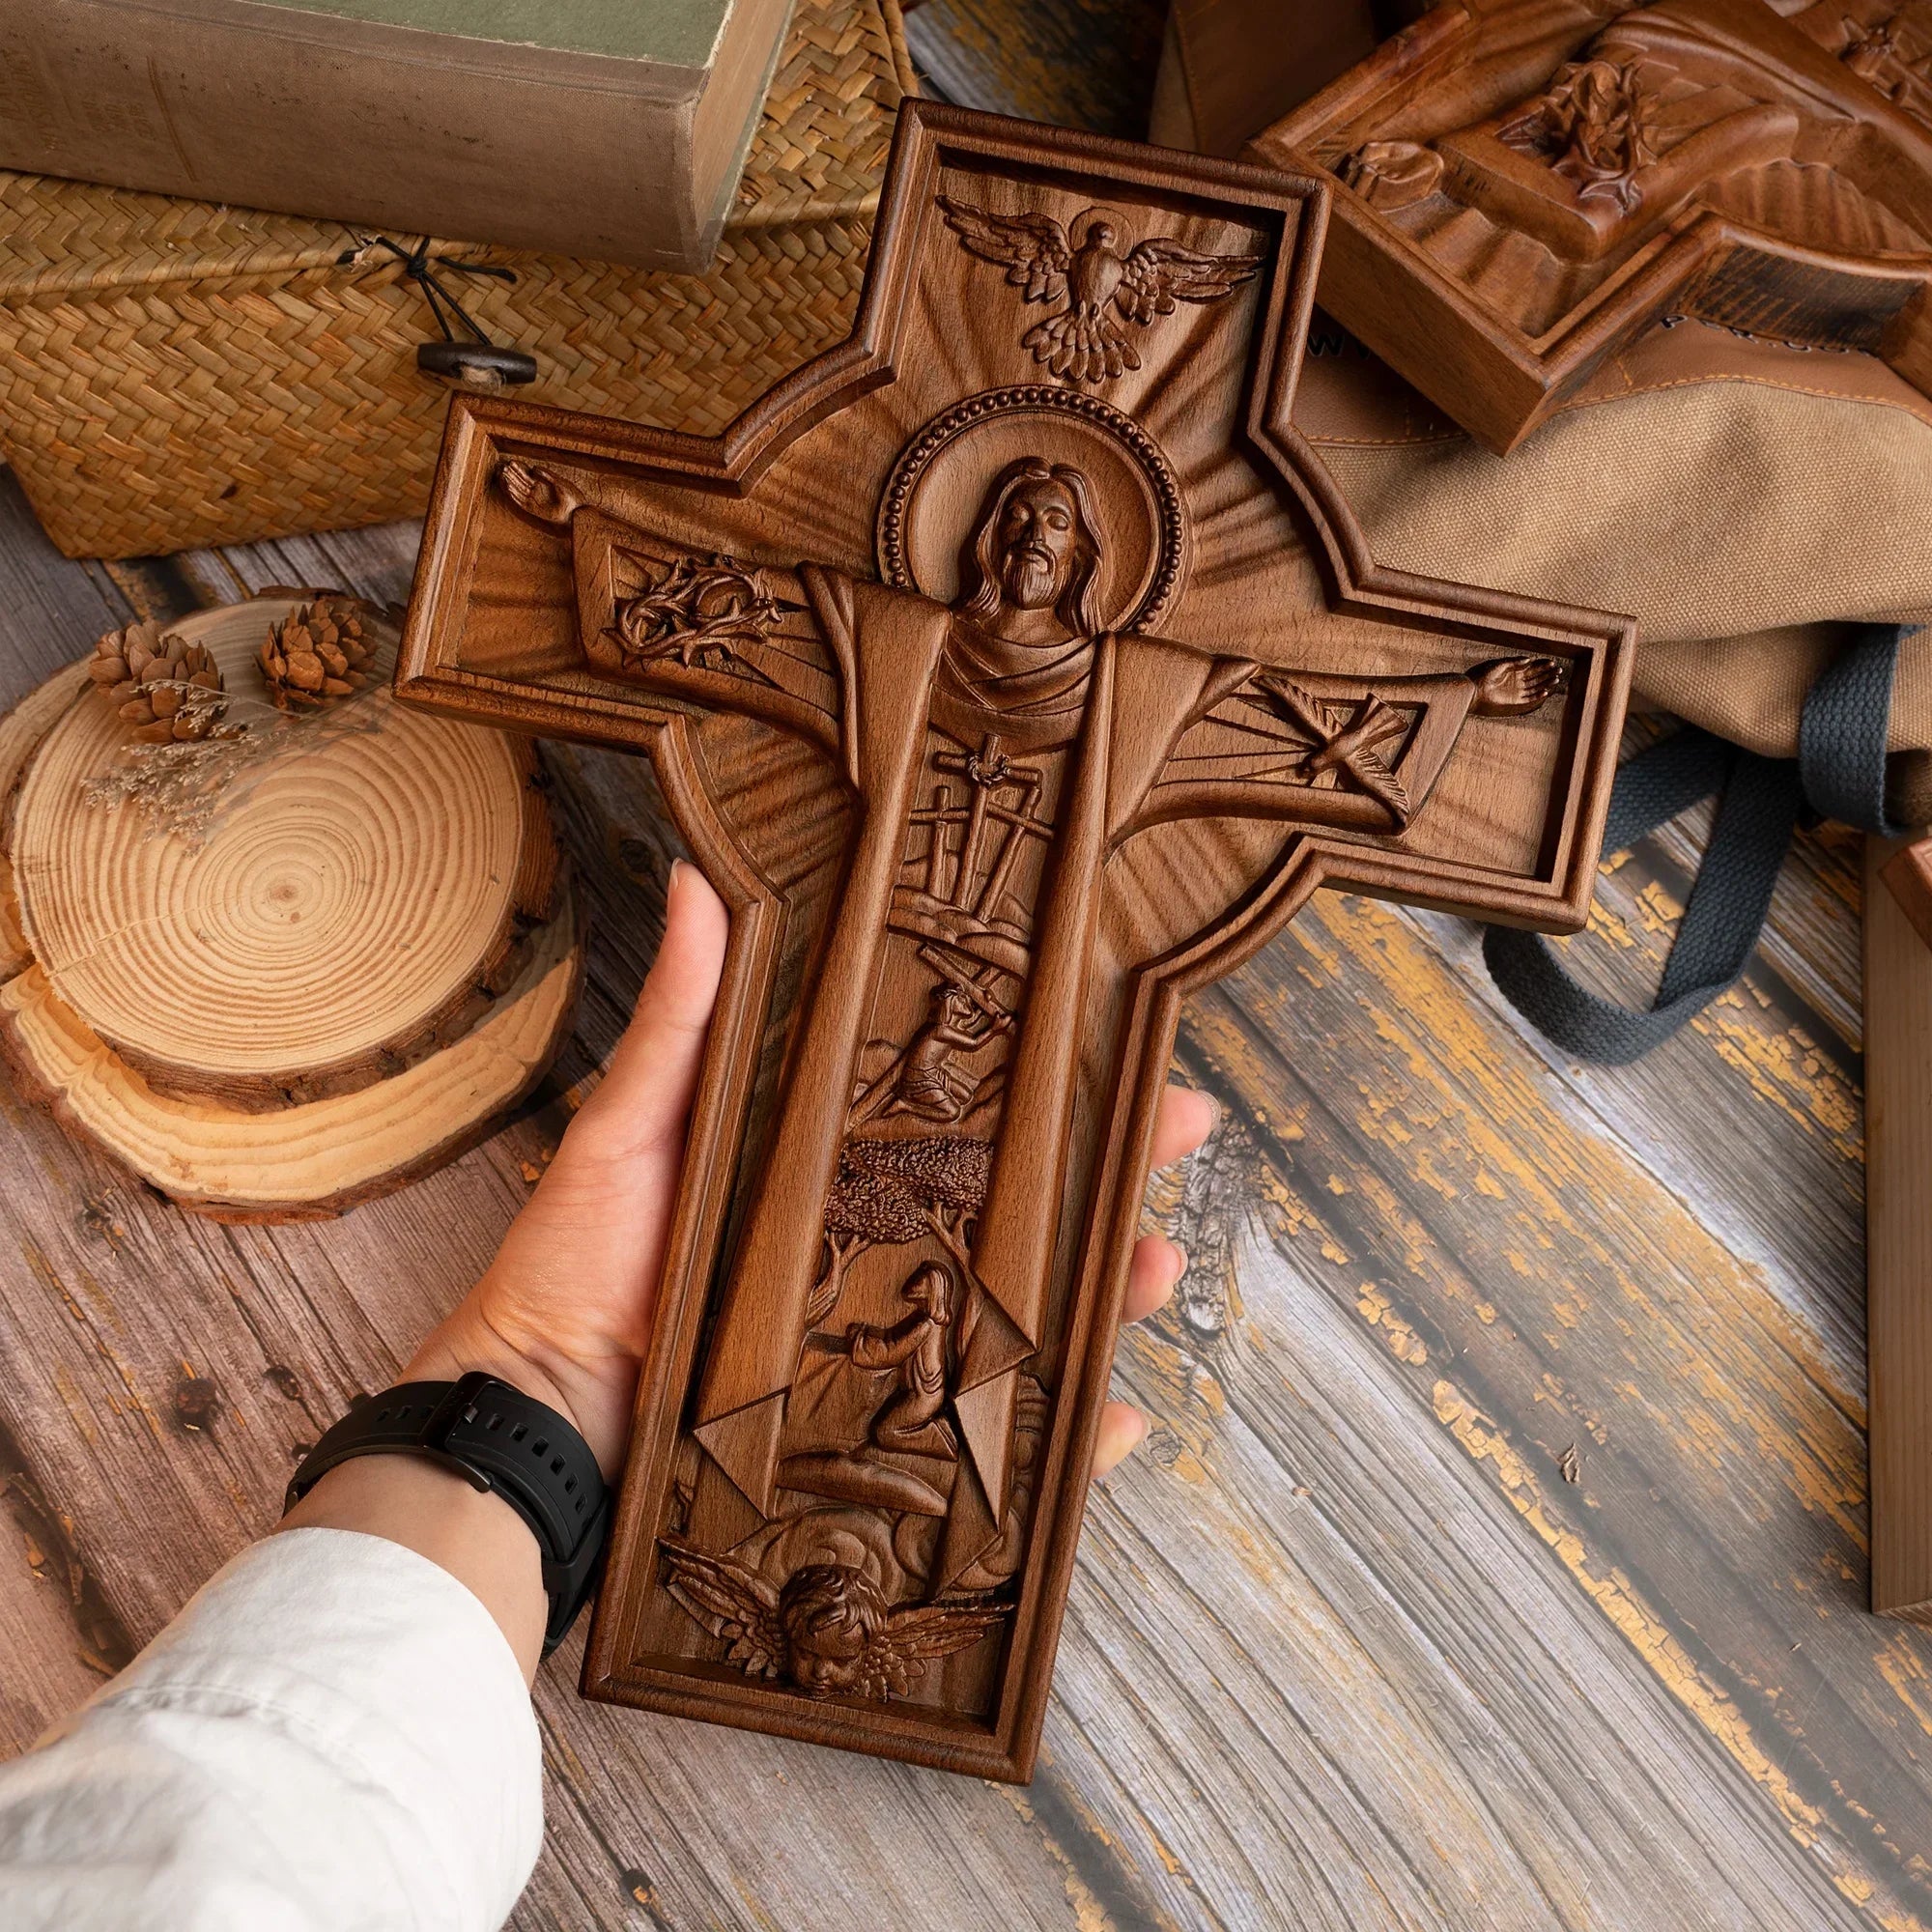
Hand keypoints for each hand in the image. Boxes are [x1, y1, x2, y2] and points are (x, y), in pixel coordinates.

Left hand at [405, 859, 1214, 1479]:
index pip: (967, 1112)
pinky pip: (999, 1444)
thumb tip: (703, 882)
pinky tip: (1118, 1420)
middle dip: (1115, 1171)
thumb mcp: (633, 1127)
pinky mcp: (885, 1433)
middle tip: (1177, 1131)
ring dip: (1112, 1291)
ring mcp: (891, 1346)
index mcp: (838, 1169)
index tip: (1119, 1033)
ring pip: (1036, 1315)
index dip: (1049, 1077)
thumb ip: (684, 1020)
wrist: (537, 1415)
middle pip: (1026, 1207)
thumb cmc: (577, 1264)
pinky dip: (1072, 1440)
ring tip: (1152, 1263)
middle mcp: (881, 1251)